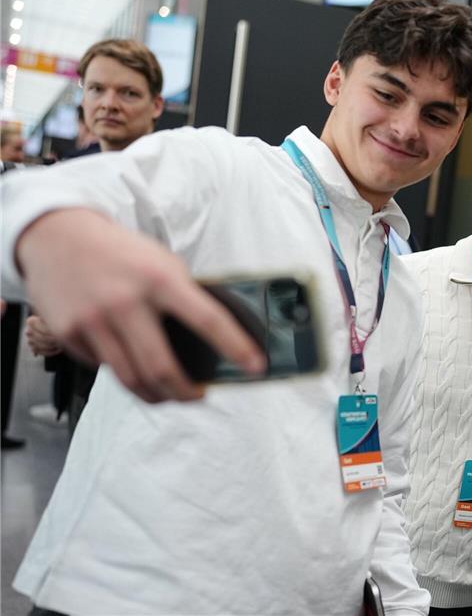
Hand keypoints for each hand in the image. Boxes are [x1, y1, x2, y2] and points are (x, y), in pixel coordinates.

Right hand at [16, 208, 264, 401]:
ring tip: (167, 394)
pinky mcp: (69, 332)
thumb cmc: (121, 252)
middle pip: (162, 368)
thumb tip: (216, 341)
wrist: (57, 234)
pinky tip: (125, 358)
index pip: (208, 320)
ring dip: (155, 395)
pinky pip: (102, 367)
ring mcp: (94, 319)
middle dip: (186, 394)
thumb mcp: (161, 263)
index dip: (236, 347)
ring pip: (131, 379)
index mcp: (160, 279)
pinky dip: (119, 370)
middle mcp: (126, 301)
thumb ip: (184, 296)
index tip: (256, 367)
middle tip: (198, 396)